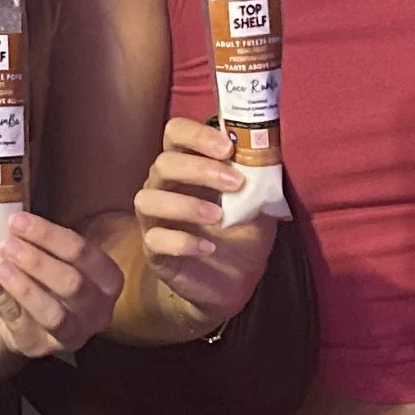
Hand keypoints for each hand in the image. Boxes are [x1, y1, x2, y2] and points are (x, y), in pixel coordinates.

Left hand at [0, 211, 122, 359]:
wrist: (28, 318)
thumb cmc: (49, 280)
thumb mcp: (51, 257)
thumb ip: (36, 244)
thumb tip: (13, 225)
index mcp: (108, 279)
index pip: (83, 253)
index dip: (49, 235)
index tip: (18, 221)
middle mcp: (98, 310)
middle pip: (73, 283)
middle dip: (37, 262)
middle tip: (7, 244)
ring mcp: (73, 334)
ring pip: (54, 313)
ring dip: (24, 287)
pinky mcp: (41, 346)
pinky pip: (20, 324)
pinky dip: (0, 298)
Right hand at [136, 115, 278, 332]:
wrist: (238, 280)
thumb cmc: (244, 231)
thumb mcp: (260, 201)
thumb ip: (259, 176)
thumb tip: (267, 151)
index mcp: (188, 165)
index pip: (176, 133)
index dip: (197, 135)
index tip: (228, 148)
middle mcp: (164, 186)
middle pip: (163, 163)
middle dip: (200, 170)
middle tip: (235, 183)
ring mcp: (155, 219)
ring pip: (148, 199)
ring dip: (185, 205)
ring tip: (218, 217)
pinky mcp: (154, 250)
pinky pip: (155, 239)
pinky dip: (182, 242)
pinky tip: (208, 248)